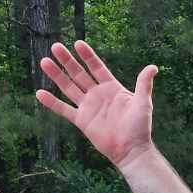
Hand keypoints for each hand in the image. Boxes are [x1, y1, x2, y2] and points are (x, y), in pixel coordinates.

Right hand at [36, 42, 158, 169]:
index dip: (88, 56)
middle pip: (79, 74)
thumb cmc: (140, 126)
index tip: (77, 43)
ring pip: (68, 87)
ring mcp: (88, 107)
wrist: (131, 149)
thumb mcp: (143, 102)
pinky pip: (64, 109)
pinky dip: (52, 102)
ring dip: (56, 75)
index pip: (97, 67)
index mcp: (112, 87)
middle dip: (67, 61)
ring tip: (44, 62)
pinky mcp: (81, 120)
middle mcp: (97, 94)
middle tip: (55, 47)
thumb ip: (144, 84)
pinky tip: (39, 93)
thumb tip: (153, 67)